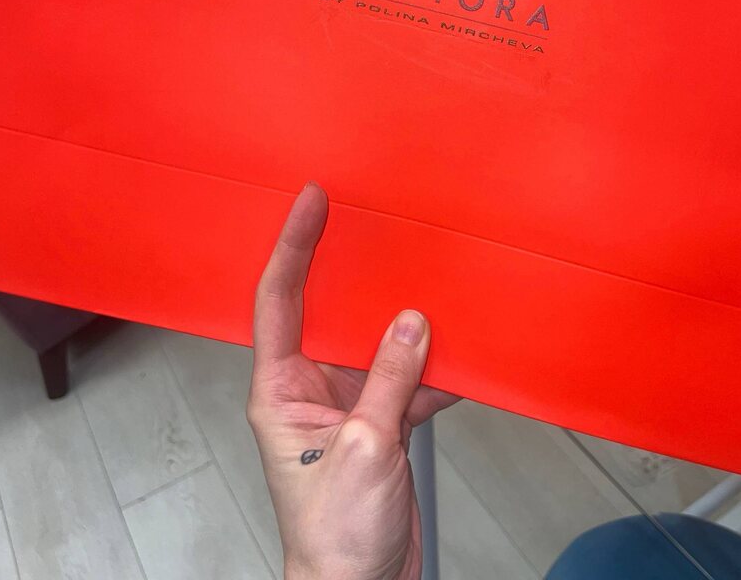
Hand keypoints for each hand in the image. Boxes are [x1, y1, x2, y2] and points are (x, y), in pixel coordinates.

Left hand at [247, 183, 458, 579]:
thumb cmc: (334, 539)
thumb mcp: (363, 449)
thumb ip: (386, 380)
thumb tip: (411, 323)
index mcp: (279, 390)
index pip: (278, 300)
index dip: (292, 245)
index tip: (310, 202)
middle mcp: (309, 389)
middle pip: (328, 311)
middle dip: (353, 270)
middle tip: (374, 220)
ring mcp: (348, 404)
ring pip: (377, 343)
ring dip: (407, 323)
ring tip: (434, 281)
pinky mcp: (381, 424)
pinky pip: (409, 379)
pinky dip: (436, 369)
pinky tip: (462, 354)